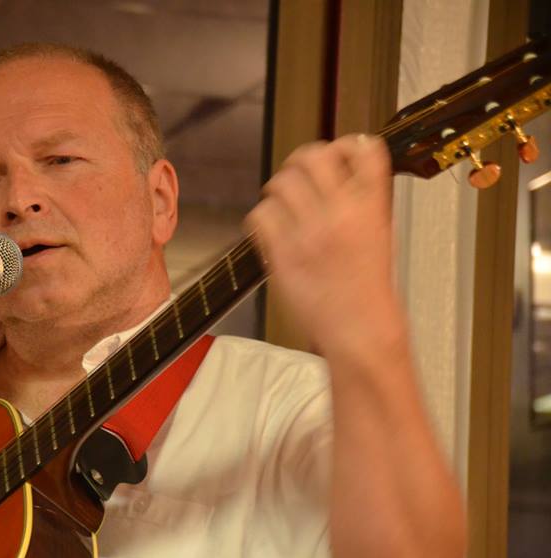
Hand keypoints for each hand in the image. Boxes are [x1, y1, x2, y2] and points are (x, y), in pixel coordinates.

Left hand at [246, 134, 403, 358]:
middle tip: (301, 173)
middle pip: (314, 156)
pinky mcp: (282, 253)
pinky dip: (262, 218)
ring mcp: (309, 232)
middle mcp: (341, 213)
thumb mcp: (381, 233)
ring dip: (279, 188)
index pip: (364, 149)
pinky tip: (273, 228)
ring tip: (285, 203)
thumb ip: (363, 200)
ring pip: (280, 182)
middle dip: (303, 160)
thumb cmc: (368, 288)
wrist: (359, 329)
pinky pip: (259, 215)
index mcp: (373, 207)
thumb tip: (343, 171)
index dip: (347, 145)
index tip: (340, 153)